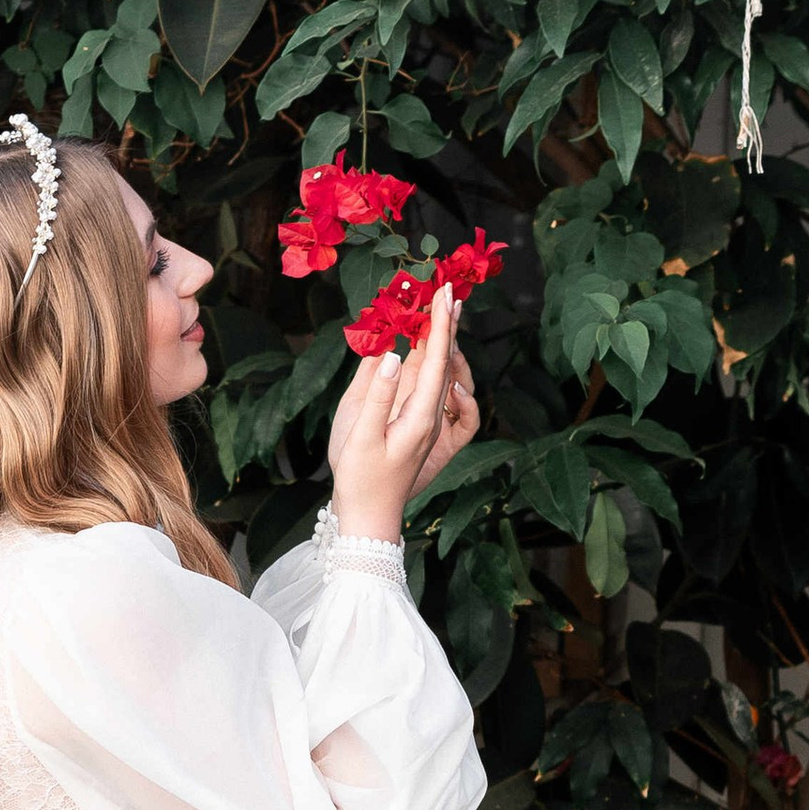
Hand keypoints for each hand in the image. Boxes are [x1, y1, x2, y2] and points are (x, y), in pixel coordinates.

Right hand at [325, 288, 477, 540]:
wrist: (369, 518)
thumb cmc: (361, 481)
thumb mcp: (361, 437)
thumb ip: (377, 395)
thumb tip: (393, 356)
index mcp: (420, 418)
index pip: (437, 362)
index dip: (440, 326)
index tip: (442, 294)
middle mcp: (430, 417)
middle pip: (444, 362)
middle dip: (445, 325)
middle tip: (447, 291)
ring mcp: (425, 422)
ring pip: (439, 372)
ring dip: (439, 340)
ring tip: (438, 311)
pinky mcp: (416, 426)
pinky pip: (428, 385)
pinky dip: (428, 361)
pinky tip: (419, 350)